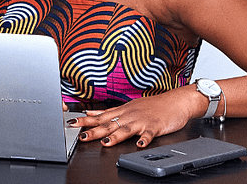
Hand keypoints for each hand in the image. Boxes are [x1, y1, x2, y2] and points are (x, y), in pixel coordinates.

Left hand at [69, 90, 198, 147]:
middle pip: (109, 123)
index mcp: (122, 111)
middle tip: (81, 135)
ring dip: (116, 136)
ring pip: (126, 129)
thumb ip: (110, 112)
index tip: (72, 123)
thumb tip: (91, 114)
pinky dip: (144, 140)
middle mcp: (129, 115)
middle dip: (94, 130)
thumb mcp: (128, 106)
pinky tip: (140, 145)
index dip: (85, 120)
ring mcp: (141, 121)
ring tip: (106, 143)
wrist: (174, 101)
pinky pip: (149, 134)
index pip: (100, 116)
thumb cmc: (151, 106)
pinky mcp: (155, 126)